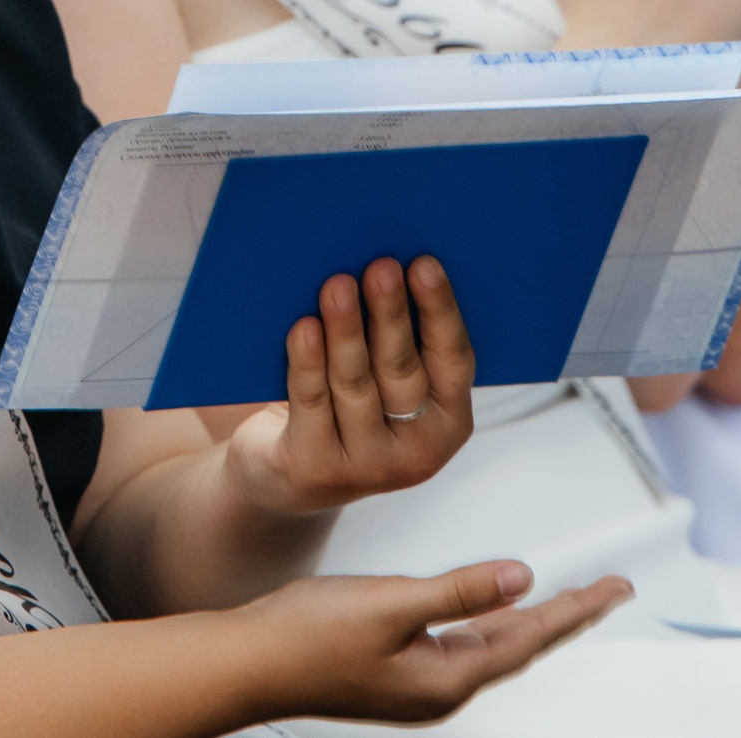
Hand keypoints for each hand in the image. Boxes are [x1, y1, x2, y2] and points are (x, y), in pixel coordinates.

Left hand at [223, 256, 475, 515]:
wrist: (287, 476)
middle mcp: (417, 451)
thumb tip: (387, 264)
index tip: (424, 264)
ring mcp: (366, 467)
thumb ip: (395, 338)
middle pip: (402, 368)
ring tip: (337, 285)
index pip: (453, 359)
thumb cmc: (346, 406)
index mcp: (449, 420)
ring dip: (346, 329)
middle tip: (381, 266)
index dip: (439, 310)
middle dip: (391, 313)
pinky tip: (304, 327)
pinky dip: (308, 361)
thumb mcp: (383, 381)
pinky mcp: (316, 468)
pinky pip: (312, 402)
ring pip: (355, 383)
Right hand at [238, 560, 633, 724]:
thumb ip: (458, 591)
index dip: (576, 609)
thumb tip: (522, 578)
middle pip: (520, 643)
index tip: (618, 588)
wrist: (248, 663)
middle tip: (610, 589)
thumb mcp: (391, 604)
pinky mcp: (396, 671)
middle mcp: (439, 689)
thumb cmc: (309, 635)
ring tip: (569, 598)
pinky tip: (493, 609)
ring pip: (492, 644)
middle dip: (566, 613)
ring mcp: (417, 684)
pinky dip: (487, 620)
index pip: (530, 637)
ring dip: (529, 617)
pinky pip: (461, 643)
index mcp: (446, 679)